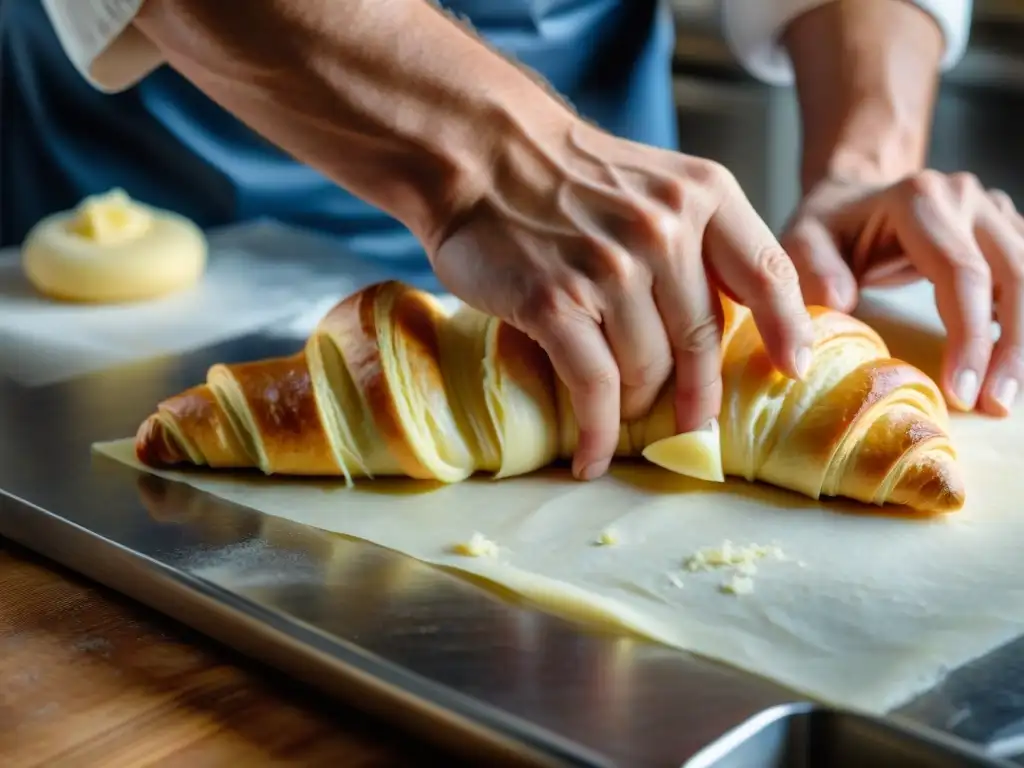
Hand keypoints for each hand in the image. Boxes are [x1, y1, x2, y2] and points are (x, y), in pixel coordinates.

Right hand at [431, 117, 813, 479]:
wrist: (480, 155)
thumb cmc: (568, 177)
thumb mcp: (656, 181)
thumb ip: (702, 235)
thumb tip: (740, 313)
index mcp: (702, 194)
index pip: (769, 273)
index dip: (787, 329)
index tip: (791, 369)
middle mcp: (663, 230)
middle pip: (702, 340)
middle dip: (698, 395)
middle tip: (690, 423)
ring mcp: (609, 269)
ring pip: (646, 370)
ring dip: (637, 407)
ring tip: (621, 417)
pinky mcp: (555, 303)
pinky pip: (594, 388)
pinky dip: (597, 432)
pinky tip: (591, 456)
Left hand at [782, 171, 1023, 415]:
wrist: (851, 197)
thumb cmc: (827, 227)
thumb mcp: (802, 241)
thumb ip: (814, 270)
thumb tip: (840, 303)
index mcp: (921, 200)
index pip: (961, 273)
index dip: (968, 336)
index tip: (961, 393)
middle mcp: (966, 199)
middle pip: (1013, 276)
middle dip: (1010, 348)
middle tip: (994, 405)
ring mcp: (992, 211)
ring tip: (1006, 396)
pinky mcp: (1006, 229)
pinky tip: (1012, 365)